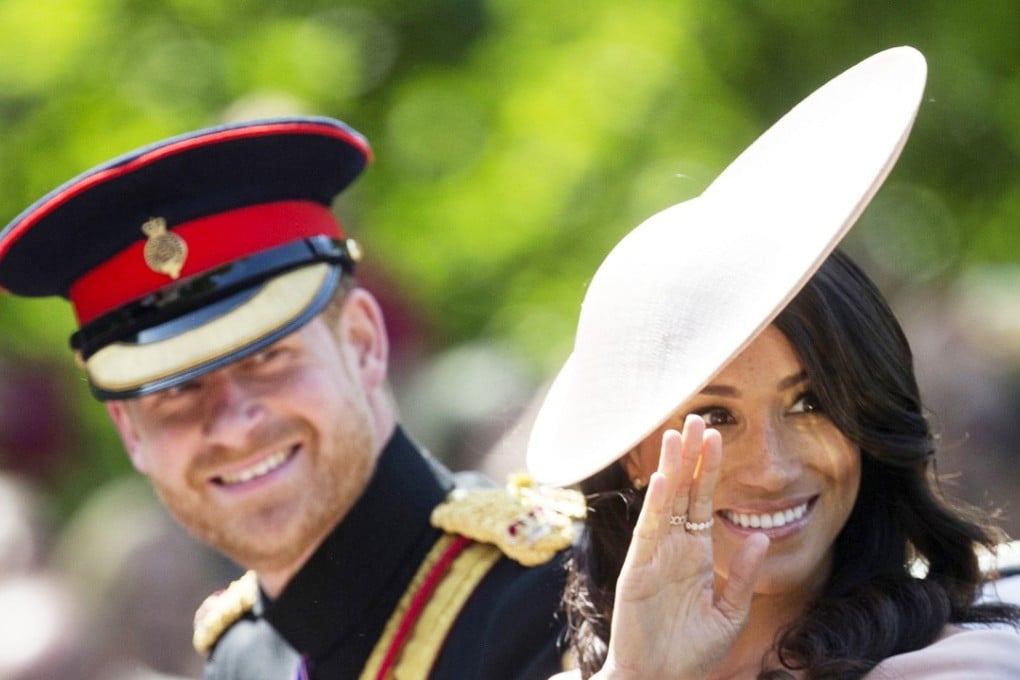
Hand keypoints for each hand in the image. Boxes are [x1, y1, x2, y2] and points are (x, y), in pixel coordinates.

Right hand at [593, 415, 769, 679]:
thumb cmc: (694, 653)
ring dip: (671, 469)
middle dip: (689, 456)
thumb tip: (762, 534)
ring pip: (665, 503)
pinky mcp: (638, 570)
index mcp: (696, 554)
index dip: (709, 468)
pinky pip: (649, 532)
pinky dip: (656, 505)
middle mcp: (674, 548)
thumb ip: (745, 574)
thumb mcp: (730, 613)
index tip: (716, 435)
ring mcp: (654, 556)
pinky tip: (663, 481)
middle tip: (695, 418)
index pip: (703, 501)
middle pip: (682, 492)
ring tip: (675, 435)